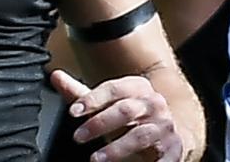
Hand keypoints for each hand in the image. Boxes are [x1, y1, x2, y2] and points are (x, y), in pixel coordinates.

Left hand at [50, 69, 182, 161]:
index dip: (93, 99)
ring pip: (140, 135)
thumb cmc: (131, 117)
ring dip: (116, 148)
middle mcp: (154, 103)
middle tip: (78, 136)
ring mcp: (165, 126)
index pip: (114, 89)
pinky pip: (163, 157)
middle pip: (126, 110)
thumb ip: (81, 94)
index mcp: (138, 87)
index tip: (73, 112)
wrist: (170, 133)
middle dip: (99, 123)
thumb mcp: (108, 105)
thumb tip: (54, 76)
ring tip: (95, 159)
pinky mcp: (174, 148)